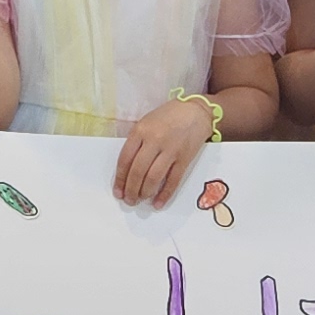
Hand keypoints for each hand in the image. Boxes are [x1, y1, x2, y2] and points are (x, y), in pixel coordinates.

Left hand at [113, 91, 223, 206]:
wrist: (196, 111)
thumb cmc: (168, 116)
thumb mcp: (147, 122)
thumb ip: (137, 142)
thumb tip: (127, 169)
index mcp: (141, 130)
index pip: (125, 159)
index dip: (120, 178)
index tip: (118, 190)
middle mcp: (154, 140)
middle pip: (138, 171)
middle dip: (131, 190)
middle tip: (129, 200)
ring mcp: (171, 150)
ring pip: (153, 178)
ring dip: (145, 193)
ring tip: (140, 200)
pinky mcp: (185, 158)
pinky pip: (173, 180)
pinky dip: (164, 194)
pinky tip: (158, 203)